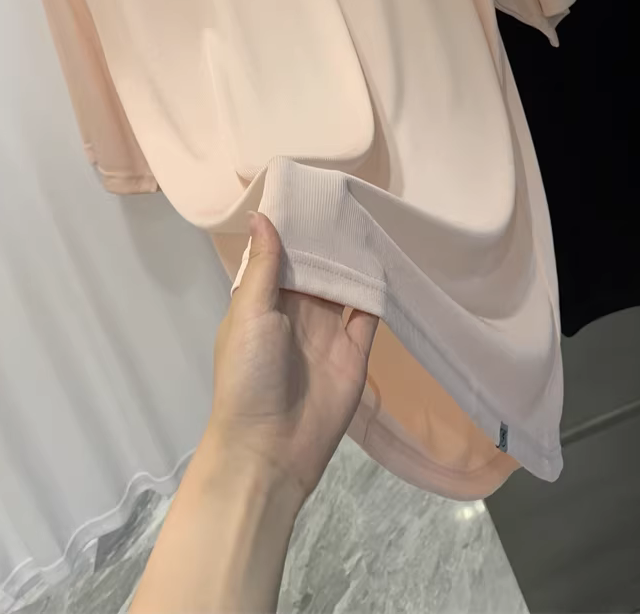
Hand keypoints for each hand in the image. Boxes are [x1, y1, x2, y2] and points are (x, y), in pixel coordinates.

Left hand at [209, 212, 378, 501]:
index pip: (283, 255)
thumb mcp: (250, 313)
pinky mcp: (355, 350)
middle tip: (351, 196)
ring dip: (356, 260)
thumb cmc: (249, 375)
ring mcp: (328, 330)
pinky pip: (369, 313)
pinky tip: (390, 260)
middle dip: (330, 238)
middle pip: (318, 266)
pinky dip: (379, 290)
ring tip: (374, 219)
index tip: (312, 190)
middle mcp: (297, 310)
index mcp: (264, 300)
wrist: (270, 448)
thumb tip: (262, 215)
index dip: (296, 227)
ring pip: (345, 285)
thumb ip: (265, 266)